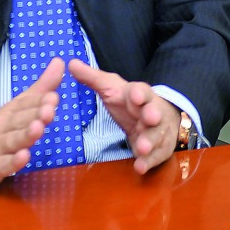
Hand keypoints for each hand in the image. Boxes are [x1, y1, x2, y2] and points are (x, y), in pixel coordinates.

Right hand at [0, 58, 62, 186]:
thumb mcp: (17, 106)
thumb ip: (41, 88)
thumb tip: (60, 62)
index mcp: (9, 111)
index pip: (25, 103)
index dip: (39, 101)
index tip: (53, 97)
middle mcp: (1, 127)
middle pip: (20, 120)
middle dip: (36, 115)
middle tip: (50, 110)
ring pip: (12, 140)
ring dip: (26, 134)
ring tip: (39, 128)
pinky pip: (2, 165)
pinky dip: (12, 162)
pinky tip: (23, 157)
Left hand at [68, 59, 180, 173]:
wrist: (158, 117)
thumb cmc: (129, 103)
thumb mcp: (112, 88)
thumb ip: (93, 78)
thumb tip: (70, 63)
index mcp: (139, 95)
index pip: (141, 91)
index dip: (139, 93)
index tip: (136, 96)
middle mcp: (152, 111)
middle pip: (154, 112)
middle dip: (152, 115)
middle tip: (149, 118)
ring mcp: (158, 131)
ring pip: (156, 135)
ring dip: (150, 142)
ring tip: (141, 148)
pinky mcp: (159, 148)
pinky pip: (156, 156)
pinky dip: (148, 161)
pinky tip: (139, 167)